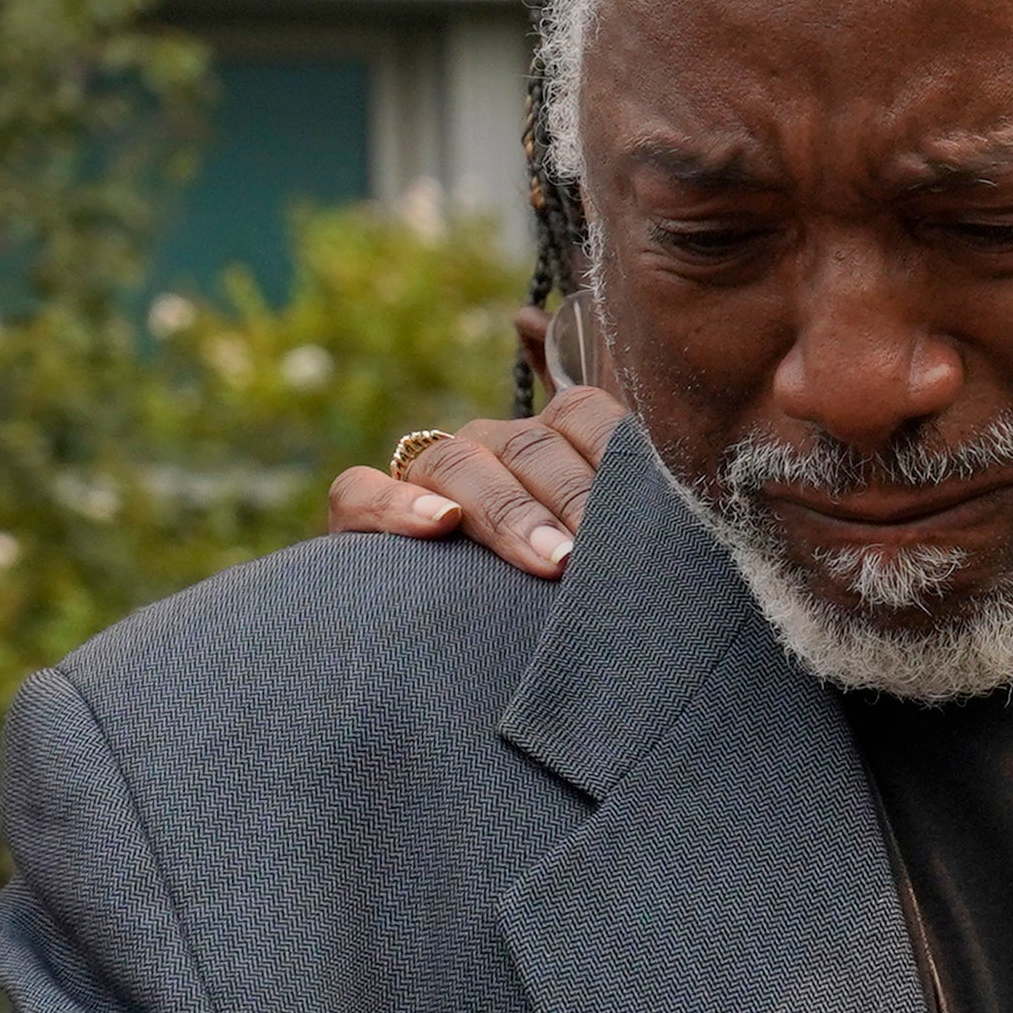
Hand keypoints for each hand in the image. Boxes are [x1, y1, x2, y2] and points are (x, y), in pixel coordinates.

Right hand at [327, 383, 627, 577]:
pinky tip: (439, 524)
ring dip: (506, 510)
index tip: (651, 499)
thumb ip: (621, 468)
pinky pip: (360, 490)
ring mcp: (423, 478)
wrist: (466, 643)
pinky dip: (395, 503)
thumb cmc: (547, 591)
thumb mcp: (594, 539)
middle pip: (526, 446)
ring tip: (550, 561)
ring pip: (455, 462)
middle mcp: (486, 449)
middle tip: (604, 553)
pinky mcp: (360, 516)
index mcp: (547, 446)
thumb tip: (620, 369)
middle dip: (570, 499)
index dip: (614, 447)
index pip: (581, 413)